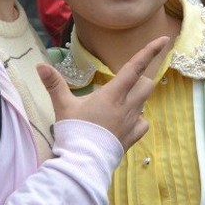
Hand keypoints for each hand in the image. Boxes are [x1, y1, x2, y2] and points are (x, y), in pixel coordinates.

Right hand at [37, 36, 166, 150]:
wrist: (83, 164)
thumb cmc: (74, 132)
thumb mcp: (63, 106)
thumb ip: (54, 84)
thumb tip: (40, 65)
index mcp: (113, 94)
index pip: (135, 68)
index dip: (149, 52)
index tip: (163, 40)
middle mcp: (128, 106)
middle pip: (146, 84)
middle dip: (141, 78)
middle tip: (127, 80)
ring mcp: (133, 122)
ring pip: (146, 102)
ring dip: (138, 97)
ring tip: (122, 100)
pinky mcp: (133, 137)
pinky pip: (144, 123)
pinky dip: (139, 118)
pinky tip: (128, 120)